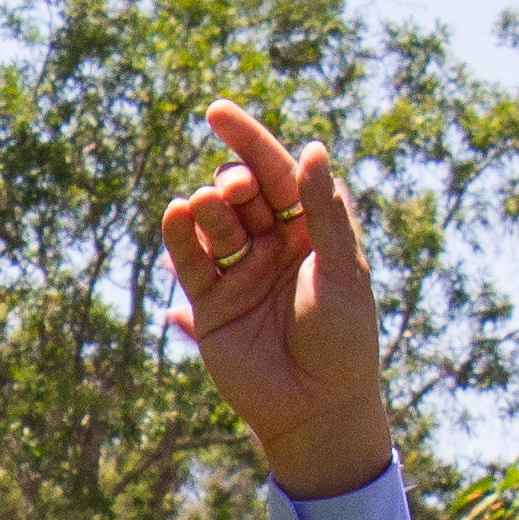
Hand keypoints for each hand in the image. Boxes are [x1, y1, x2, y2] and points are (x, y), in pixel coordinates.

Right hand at [161, 98, 392, 500]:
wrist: (316, 407)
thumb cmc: (344, 338)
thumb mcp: (343, 270)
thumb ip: (325, 212)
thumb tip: (312, 149)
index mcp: (315, 228)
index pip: (279, 172)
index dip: (250, 140)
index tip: (216, 112)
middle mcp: (276, 244)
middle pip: (243, 193)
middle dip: (234, 181)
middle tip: (235, 189)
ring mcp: (242, 272)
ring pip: (214, 223)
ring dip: (208, 208)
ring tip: (207, 205)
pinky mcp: (212, 303)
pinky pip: (190, 261)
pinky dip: (178, 237)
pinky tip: (175, 214)